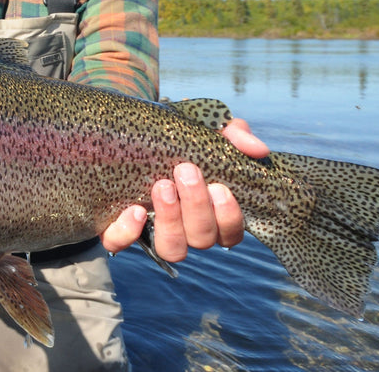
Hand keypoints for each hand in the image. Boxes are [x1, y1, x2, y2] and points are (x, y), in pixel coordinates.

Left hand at [101, 117, 267, 260]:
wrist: (131, 130)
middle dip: (197, 206)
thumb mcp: (207, 128)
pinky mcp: (120, 228)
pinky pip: (121, 244)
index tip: (219, 186)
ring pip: (172, 249)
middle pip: (202, 239)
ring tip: (163, 185)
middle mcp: (186, 227)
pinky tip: (135, 210)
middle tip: (185, 170)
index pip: (230, 233)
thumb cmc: (178, 135)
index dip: (228, 217)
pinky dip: (129, 233)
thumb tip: (258, 150)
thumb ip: (234, 135)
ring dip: (170, 220)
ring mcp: (153, 230)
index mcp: (211, 212)